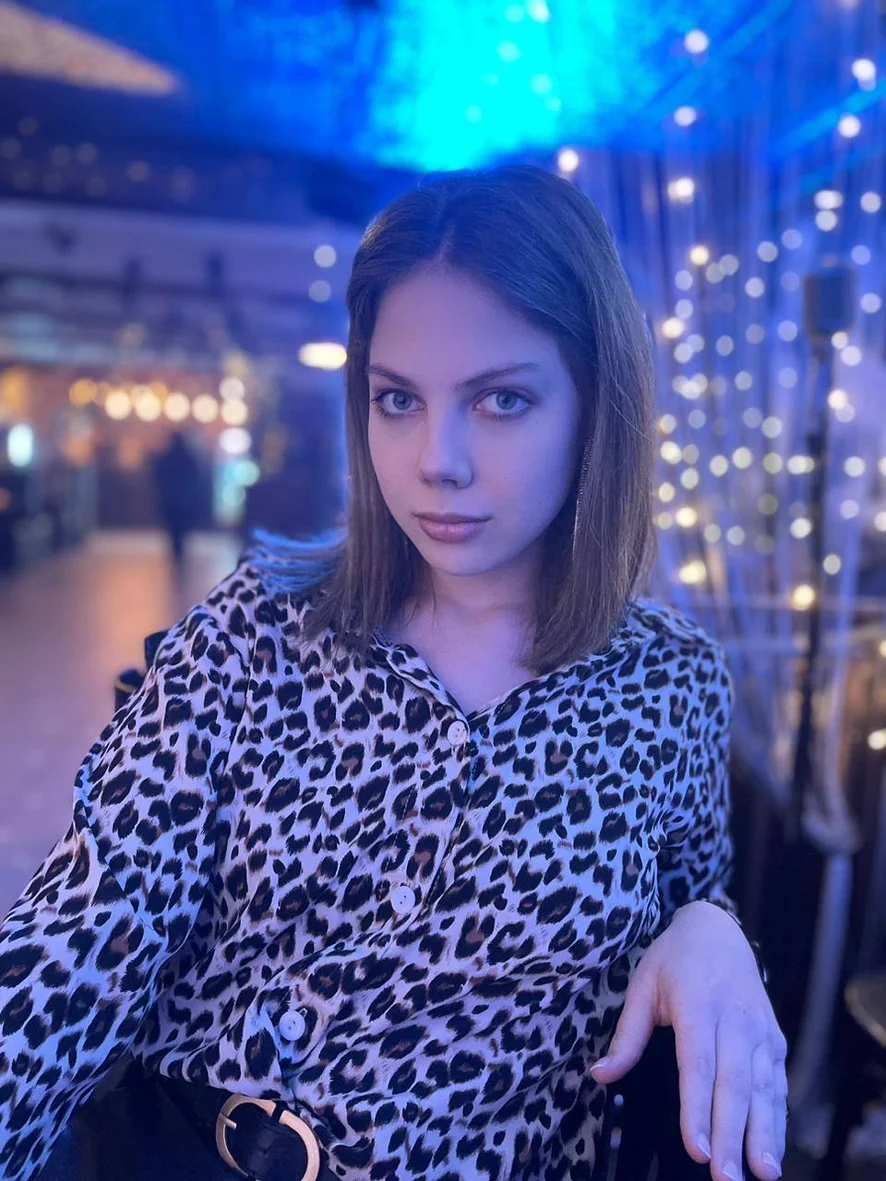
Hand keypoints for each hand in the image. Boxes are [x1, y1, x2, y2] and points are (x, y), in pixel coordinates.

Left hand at [589, 900, 786, 1180]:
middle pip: (734, 1084)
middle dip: (731, 1135)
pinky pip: (778, 1085)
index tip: (695, 1149)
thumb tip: (600, 1075)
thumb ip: (627, 1035)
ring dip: (763, 1134)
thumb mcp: (642, 985)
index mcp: (698, 1004)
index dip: (697, 1108)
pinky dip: (778, 1121)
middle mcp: (735, 1019)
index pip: (698, 1064)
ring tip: (761, 1174)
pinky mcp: (775, 1040)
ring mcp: (760, 1030)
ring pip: (763, 1089)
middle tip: (725, 1177)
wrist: (717, 929)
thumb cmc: (674, 959)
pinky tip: (773, 1151)